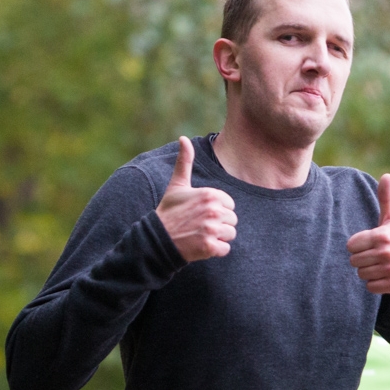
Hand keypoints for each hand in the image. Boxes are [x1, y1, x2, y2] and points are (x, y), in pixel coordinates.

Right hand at [156, 137, 236, 261]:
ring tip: (200, 235)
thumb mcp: (177, 185)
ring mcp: (211, 229)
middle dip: (219, 225)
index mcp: (210, 194)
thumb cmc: (169, 211)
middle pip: (232, 220)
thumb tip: (183, 138)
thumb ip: (185, 162)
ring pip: (230, 235)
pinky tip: (201, 246)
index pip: (230, 205)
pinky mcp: (209, 246)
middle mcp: (213, 210)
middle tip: (200, 225)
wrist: (158, 238)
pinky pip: (225, 249)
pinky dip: (215, 251)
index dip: (218, 211)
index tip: (201, 213)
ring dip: (218, 238)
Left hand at [347, 174, 389, 294]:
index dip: (358, 246)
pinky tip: (386, 277)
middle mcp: (387, 253)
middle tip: (377, 257)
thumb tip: (386, 175)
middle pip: (354, 261)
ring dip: (369, 272)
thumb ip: (386, 198)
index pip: (351, 245)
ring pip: (361, 275)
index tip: (370, 245)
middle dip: (363, 260)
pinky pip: (370, 287)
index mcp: (383, 236)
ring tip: (382, 266)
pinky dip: (376, 284)